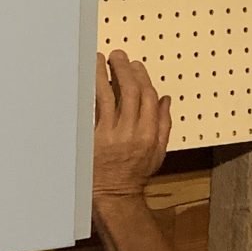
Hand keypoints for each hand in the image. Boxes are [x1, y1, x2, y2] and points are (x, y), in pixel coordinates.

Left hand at [94, 51, 171, 199]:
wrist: (115, 194)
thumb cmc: (136, 173)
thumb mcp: (158, 151)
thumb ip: (163, 124)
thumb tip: (165, 100)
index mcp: (149, 133)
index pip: (148, 96)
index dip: (142, 77)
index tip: (136, 65)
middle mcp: (131, 132)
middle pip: (129, 91)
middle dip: (124, 70)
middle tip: (118, 56)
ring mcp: (110, 135)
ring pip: (107, 96)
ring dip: (102, 74)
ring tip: (98, 60)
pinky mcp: (92, 138)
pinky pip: (91, 110)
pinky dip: (89, 93)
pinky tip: (86, 82)